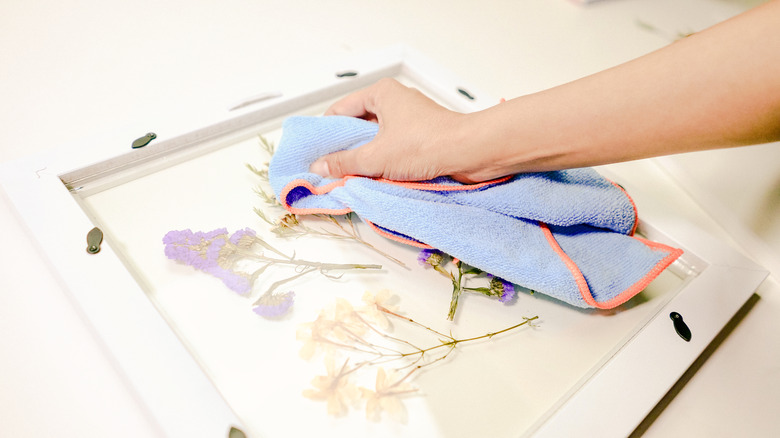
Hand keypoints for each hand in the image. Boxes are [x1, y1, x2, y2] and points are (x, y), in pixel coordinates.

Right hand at [311, 78, 470, 180]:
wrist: (471, 152)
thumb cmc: (427, 144)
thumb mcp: (377, 157)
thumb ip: (344, 162)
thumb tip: (321, 167)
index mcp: (381, 94)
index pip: (340, 110)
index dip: (327, 133)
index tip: (317, 153)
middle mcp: (395, 101)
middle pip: (358, 124)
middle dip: (346, 147)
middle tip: (331, 168)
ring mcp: (410, 119)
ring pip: (377, 138)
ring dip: (366, 157)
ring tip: (352, 175)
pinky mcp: (422, 135)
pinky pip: (393, 147)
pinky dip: (384, 160)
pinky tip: (376, 176)